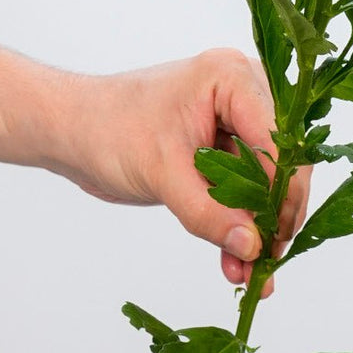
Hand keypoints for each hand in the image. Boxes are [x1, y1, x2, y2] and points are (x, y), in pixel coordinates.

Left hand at [50, 49, 310, 296]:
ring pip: (265, 183)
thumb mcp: (162, 173)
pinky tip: (235, 262)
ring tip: (251, 274)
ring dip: (257, 229)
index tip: (275, 238)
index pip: (276, 140)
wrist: (71, 133)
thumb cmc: (106, 130)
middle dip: (272, 216)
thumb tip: (252, 247)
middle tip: (266, 261)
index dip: (281, 193)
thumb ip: (209, 213)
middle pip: (281, 162)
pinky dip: (239, 226)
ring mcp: (236, 122)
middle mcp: (244, 93)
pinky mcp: (225, 149)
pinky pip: (244, 191)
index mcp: (232, 78)